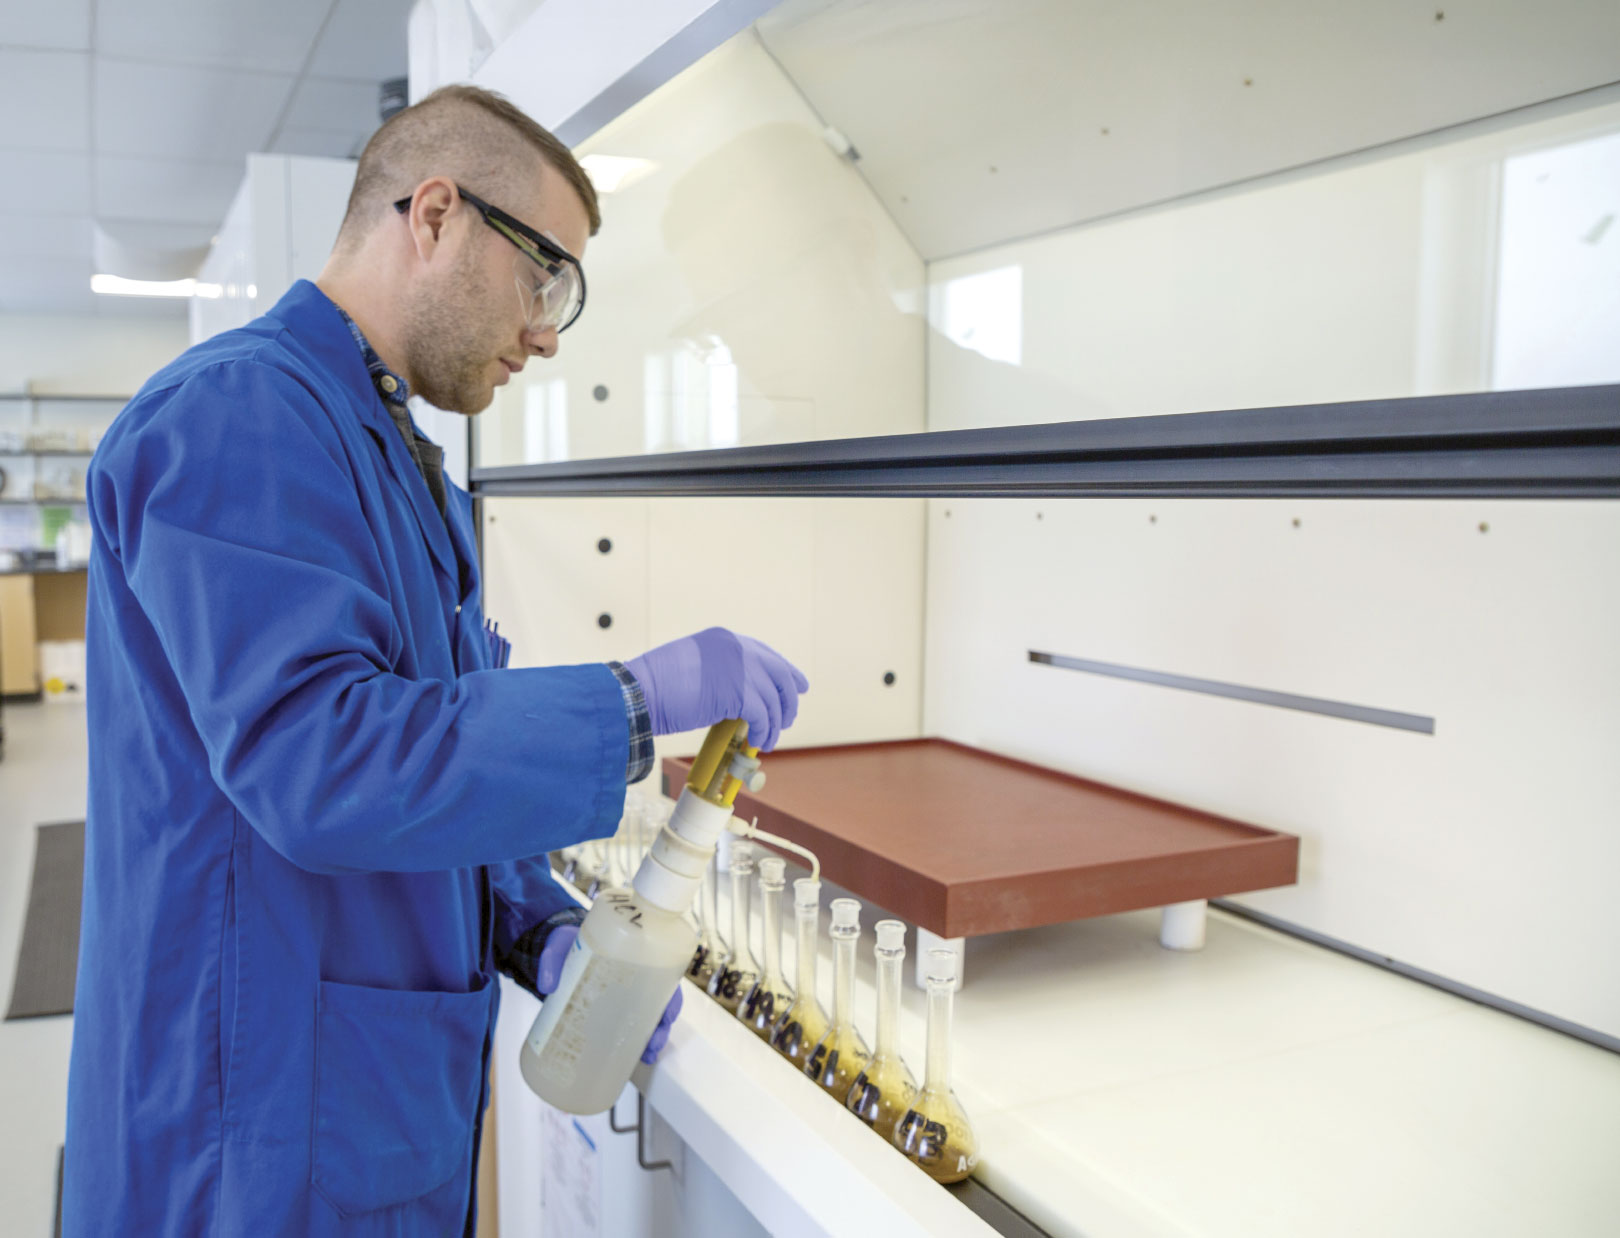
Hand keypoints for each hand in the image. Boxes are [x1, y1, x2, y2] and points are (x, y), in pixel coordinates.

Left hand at [536, 925, 682, 1064]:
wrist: (559, 952)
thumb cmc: (568, 944)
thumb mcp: (559, 946)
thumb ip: (552, 959)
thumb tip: (548, 985)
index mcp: (632, 956)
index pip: (663, 975)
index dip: (670, 997)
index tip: (668, 1015)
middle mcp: (635, 977)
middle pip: (661, 1002)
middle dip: (662, 1025)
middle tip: (654, 1043)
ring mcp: (626, 996)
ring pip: (651, 1018)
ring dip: (653, 1038)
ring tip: (647, 1056)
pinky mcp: (613, 1010)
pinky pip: (633, 1026)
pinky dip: (637, 1042)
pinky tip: (636, 1059)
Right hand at [625, 627, 807, 751]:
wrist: (640, 692)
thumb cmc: (657, 686)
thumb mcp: (694, 668)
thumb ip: (720, 674)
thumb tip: (741, 699)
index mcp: (724, 639)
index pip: (765, 654)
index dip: (785, 672)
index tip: (798, 686)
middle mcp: (736, 648)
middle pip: (778, 674)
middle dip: (787, 699)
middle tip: (786, 720)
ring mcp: (739, 667)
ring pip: (772, 699)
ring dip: (773, 724)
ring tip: (767, 741)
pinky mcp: (738, 691)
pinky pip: (762, 715)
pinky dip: (763, 731)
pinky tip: (757, 742)